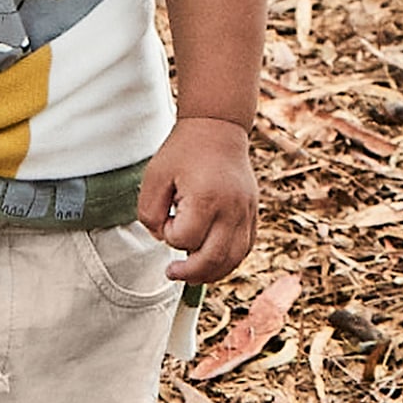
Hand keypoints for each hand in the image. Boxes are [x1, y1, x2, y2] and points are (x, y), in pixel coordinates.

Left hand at [137, 116, 257, 283]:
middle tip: (172, 272)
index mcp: (206, 198)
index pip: (184, 239)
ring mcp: (246, 212)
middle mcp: (231, 208)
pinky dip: (228, 261)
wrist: (218, 128)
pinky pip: (245, 248)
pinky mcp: (252, 213)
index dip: (168, 235)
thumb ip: (149, 214)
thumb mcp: (154, 177)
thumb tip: (164, 240)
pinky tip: (212, 261)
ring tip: (191, 274)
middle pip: (213, 259)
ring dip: (211, 272)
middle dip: (189, 271)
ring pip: (233, 259)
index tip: (165, 216)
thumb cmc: (183, 152)